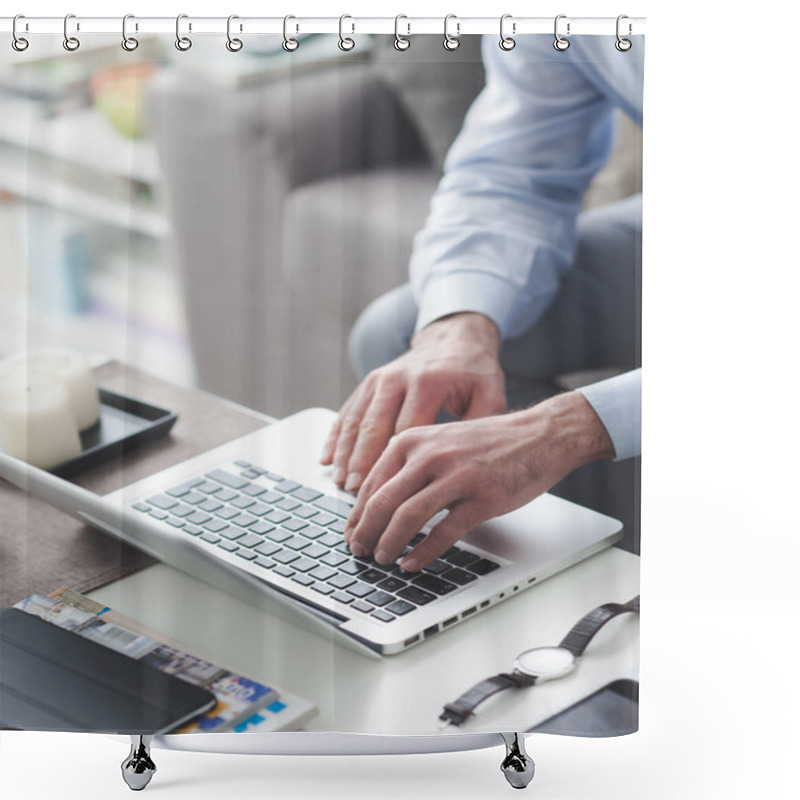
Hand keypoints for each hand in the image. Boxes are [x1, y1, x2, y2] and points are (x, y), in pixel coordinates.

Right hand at [320, 312, 505, 491]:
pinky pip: (347, 412)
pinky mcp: (368, 383)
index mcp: (427, 383)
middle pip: (373, 427)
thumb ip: (479, 428)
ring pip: (355, 421)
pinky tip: (327, 459)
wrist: (455, 339)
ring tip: (340, 484)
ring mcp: (379, 379)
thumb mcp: (490, 395)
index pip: (406, 431)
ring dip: (345, 454)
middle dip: (362, 463)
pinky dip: (335, 437)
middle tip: (355, 493)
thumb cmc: (474, 373)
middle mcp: (397, 378)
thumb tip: (466, 465)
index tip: (390, 492)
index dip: (395, 464)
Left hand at [343, 391, 614, 570]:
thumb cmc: (489, 443)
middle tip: (359, 551)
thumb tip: (378, 503)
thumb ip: (410, 464)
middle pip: (384, 501)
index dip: (357, 514)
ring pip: (408, 517)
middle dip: (366, 532)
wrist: (538, 434)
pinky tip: (412, 563)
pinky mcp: (481, 498)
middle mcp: (430, 455)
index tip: (352, 532)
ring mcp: (456, 476)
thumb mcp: (440, 441)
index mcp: (413, 440)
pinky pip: (444, 532)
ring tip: (383, 559)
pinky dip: (424, 552)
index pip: (372, 482)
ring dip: (390, 543)